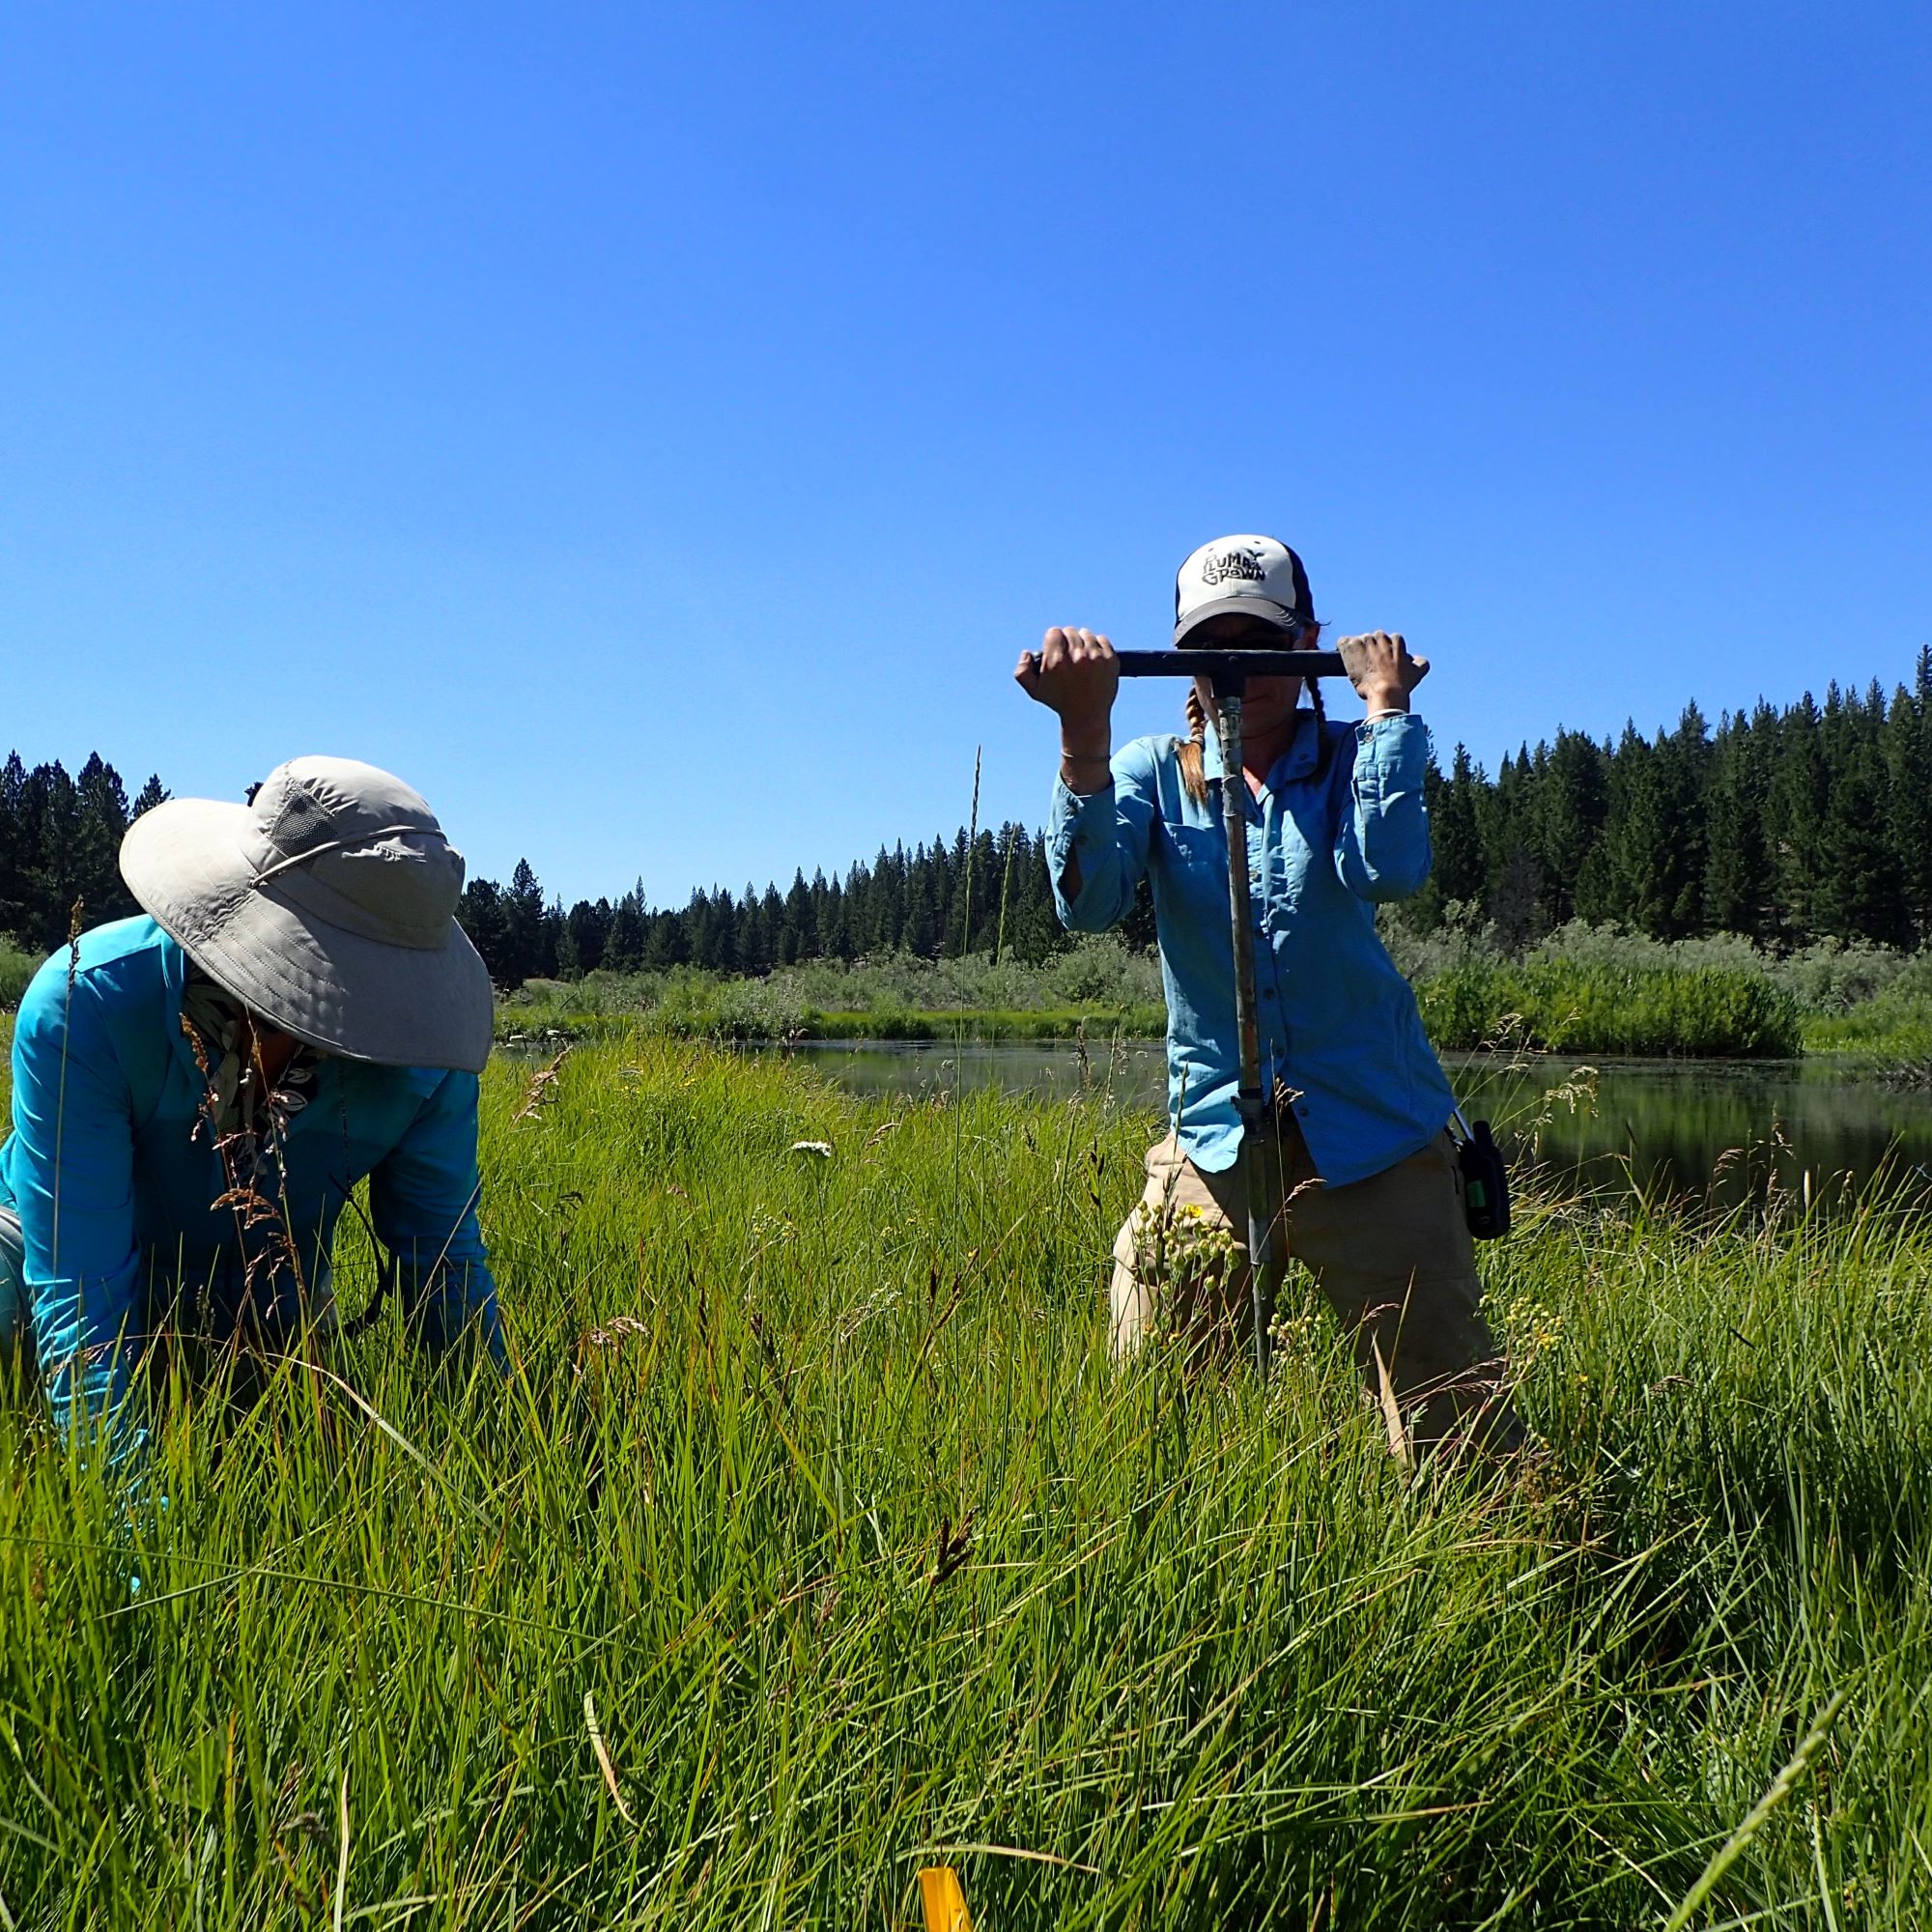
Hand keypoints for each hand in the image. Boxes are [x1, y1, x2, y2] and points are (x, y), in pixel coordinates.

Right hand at [1014, 627, 1119, 750]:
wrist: (1086, 716)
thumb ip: (1022, 671)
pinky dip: (1098, 646)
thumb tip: (1027, 653)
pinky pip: (1102, 639)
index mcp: (1057, 661)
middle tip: (1069, 655)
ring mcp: (1095, 657)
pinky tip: (1094, 659)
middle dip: (1068, 641)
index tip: (1056, 650)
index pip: (1054, 632)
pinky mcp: (1110, 659)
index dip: (1053, 641)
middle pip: (1070, 631)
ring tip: (1082, 658)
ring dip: (1083, 642)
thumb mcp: (1034, 690)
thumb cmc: (1059, 702)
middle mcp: (1077, 656)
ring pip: (1086, 634)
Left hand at [1336, 631, 1428, 714]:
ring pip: (1359, 641)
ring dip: (1358, 651)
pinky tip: (1345, 660)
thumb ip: (1421, 661)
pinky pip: (1342, 642)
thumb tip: (1413, 658)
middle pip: (1373, 639)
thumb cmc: (1401, 685)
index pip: (1389, 640)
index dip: (1385, 652)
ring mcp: (1364, 641)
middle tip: (1370, 666)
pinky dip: (1342, 649)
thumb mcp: (1418, 672)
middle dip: (1372, 650)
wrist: (1385, 692)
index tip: (1382, 663)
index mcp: (1396, 640)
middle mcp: (1380, 638)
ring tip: (1358, 666)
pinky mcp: (1350, 647)